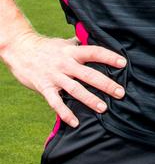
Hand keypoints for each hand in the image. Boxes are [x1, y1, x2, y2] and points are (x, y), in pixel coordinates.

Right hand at [4, 29, 125, 126]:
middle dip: (106, 84)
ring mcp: (55, 76)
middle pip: (88, 74)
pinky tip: (75, 123)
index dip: (109, 57)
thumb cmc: (46, 47)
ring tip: (103, 109)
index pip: (94, 52)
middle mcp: (65, 63)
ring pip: (75, 89)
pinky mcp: (44, 87)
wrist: (20, 50)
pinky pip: (55, 102)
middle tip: (121, 93)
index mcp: (72, 51)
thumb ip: (80, 44)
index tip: (123, 63)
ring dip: (90, 99)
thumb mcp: (64, 43)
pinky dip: (65, 113)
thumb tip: (97, 40)